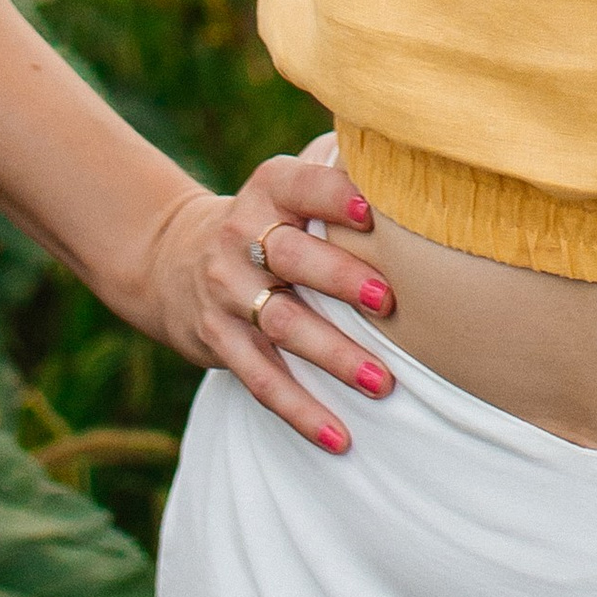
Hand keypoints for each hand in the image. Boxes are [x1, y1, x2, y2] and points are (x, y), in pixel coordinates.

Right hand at [128, 148, 397, 455]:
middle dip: (339, 278)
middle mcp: (242, 236)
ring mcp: (227, 292)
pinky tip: (339, 437)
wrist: (175, 259)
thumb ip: (340, 173)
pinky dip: (301, 410)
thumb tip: (421, 159)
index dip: (334, 197)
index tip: (373, 212)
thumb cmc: (271, 220)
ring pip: (281, 325)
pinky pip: (262, 379)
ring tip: (383, 382)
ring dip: (333, 355)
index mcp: (270, 189)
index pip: (302, 186)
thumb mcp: (289, 187)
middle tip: (389, 301)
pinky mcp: (221, 341)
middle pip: (290, 257)